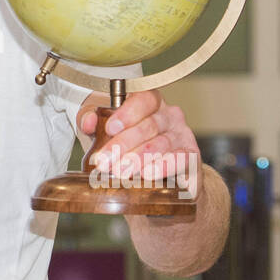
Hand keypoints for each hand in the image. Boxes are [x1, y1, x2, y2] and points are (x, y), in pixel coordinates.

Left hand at [78, 89, 198, 183]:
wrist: (163, 179)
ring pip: (160, 144)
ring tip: (120, 171)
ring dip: (138, 158)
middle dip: (123, 144)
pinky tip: (147, 174)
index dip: (127, 113)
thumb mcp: (106, 131)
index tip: (110, 128)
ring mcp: (183, 135)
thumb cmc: (131, 148)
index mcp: (151, 103)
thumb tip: (87, 122)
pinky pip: (180, 159)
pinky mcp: (192, 157)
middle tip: (105, 161)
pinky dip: (163, 166)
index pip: (143, 99)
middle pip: (148, 125)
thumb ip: (92, 121)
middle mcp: (170, 116)